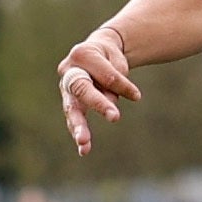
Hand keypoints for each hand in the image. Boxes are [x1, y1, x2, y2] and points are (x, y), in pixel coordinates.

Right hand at [58, 26, 138, 155]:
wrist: (96, 52)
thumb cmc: (109, 57)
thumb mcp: (117, 63)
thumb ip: (114, 81)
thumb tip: (110, 104)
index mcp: (82, 54)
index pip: (105, 74)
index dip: (121, 85)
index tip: (136, 96)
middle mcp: (68, 71)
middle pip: (82, 88)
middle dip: (98, 104)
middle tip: (115, 117)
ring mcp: (65, 88)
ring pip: (72, 107)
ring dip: (79, 125)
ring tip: (84, 142)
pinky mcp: (69, 102)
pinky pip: (73, 118)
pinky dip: (79, 133)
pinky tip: (84, 150)